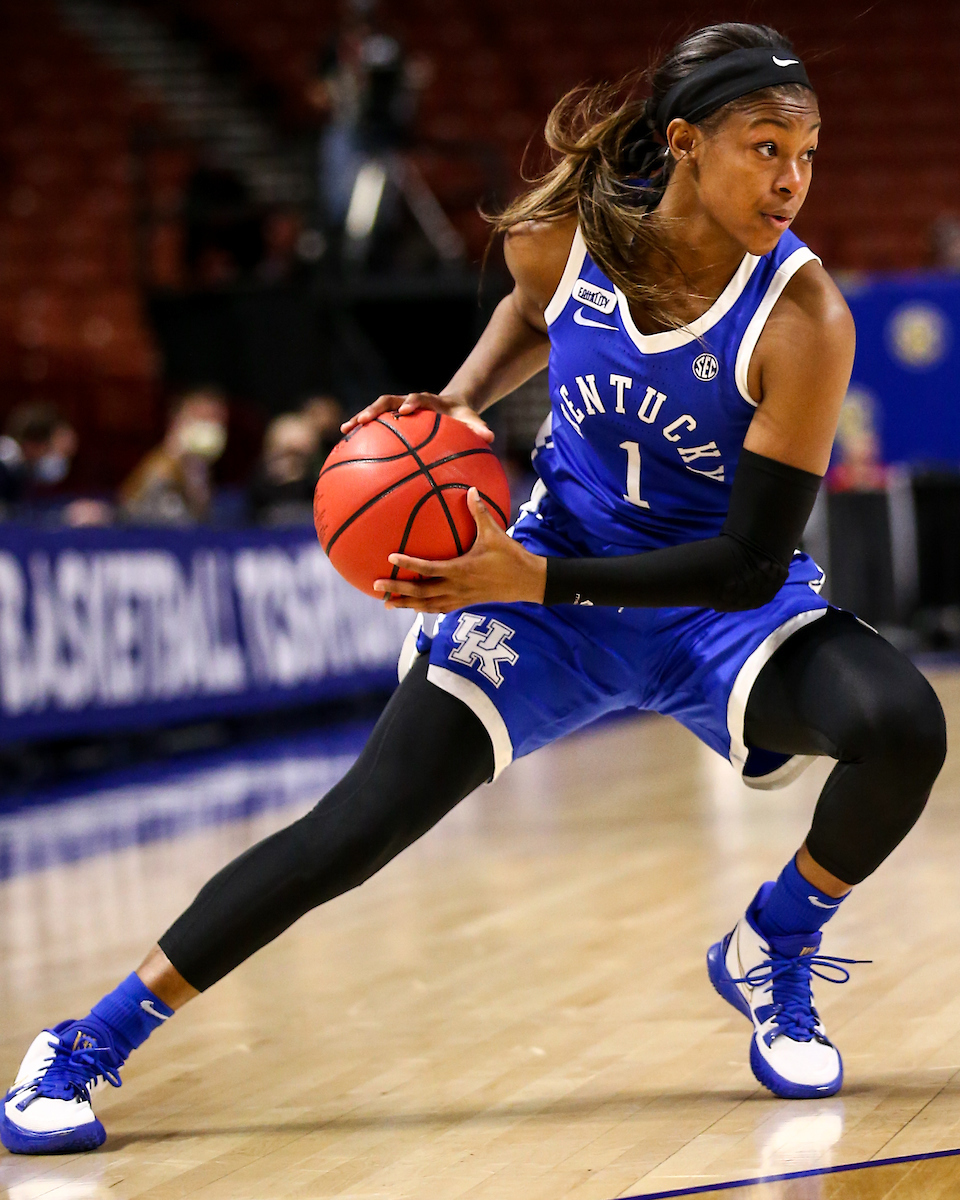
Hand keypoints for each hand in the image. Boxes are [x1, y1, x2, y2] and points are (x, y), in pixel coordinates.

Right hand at [340, 391, 493, 443]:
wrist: (450, 407)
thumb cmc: (461, 418)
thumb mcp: (471, 422)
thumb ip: (478, 429)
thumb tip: (490, 437)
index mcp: (428, 401)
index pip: (419, 397)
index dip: (412, 402)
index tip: (406, 410)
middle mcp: (409, 402)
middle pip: (388, 400)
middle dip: (376, 409)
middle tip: (364, 419)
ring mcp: (397, 409)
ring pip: (376, 411)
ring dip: (360, 418)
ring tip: (345, 430)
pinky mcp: (391, 419)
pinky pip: (374, 425)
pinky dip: (361, 433)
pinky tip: (346, 446)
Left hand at [374, 488, 545, 612]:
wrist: (528, 582)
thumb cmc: (511, 557)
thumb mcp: (495, 534)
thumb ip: (480, 512)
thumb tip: (470, 489)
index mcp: (461, 570)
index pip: (428, 569)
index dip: (409, 564)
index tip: (390, 558)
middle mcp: (457, 587)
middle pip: (421, 593)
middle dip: (398, 590)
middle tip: (377, 586)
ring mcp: (460, 598)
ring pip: (427, 605)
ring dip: (406, 604)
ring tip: (387, 603)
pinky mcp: (465, 603)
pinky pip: (439, 609)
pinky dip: (424, 608)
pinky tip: (413, 607)